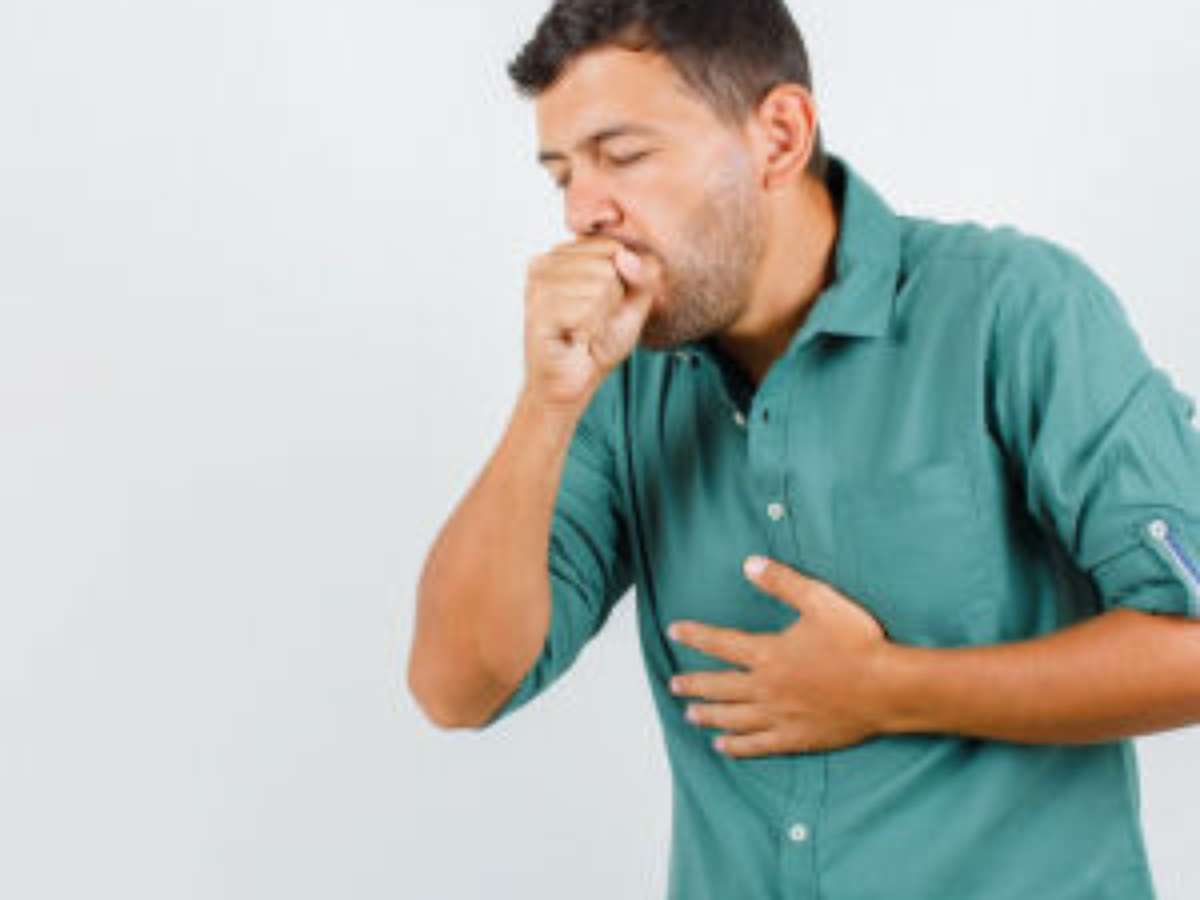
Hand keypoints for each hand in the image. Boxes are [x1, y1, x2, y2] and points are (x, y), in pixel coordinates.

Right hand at [522, 237, 657, 414]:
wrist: (572, 383)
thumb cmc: (597, 344)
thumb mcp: (633, 304)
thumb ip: (643, 275)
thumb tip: (625, 255)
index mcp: (563, 254)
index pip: (612, 247)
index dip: (621, 282)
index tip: (602, 306)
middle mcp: (545, 263)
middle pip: (609, 264)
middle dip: (611, 301)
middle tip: (589, 322)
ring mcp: (538, 285)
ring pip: (601, 285)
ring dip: (600, 318)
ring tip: (581, 330)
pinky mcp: (537, 309)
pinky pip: (587, 309)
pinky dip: (590, 330)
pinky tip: (574, 339)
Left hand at [668, 555, 892, 756]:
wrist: (887, 688)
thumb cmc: (857, 642)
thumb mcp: (820, 601)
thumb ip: (783, 582)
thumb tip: (749, 563)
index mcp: (769, 654)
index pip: (721, 643)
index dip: (695, 636)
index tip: (675, 631)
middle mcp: (767, 688)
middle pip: (719, 686)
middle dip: (693, 684)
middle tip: (673, 684)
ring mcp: (780, 716)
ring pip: (733, 718)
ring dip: (708, 716)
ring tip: (690, 715)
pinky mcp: (797, 738)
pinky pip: (758, 745)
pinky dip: (737, 746)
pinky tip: (723, 747)